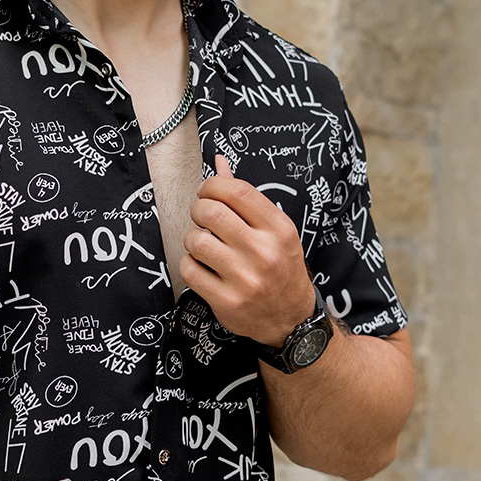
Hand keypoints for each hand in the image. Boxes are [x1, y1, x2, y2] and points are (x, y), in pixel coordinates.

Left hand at [180, 154, 316, 347]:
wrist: (290, 318)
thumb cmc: (280, 267)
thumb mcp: (274, 230)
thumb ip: (245, 198)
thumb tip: (219, 163)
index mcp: (278, 229)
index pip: (236, 191)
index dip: (212, 185)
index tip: (207, 192)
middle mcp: (264, 252)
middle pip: (211, 213)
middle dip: (198, 210)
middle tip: (202, 218)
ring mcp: (245, 279)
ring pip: (197, 242)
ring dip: (193, 239)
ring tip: (203, 244)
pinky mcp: (227, 301)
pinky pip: (190, 270)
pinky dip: (190, 264)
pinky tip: (202, 266)